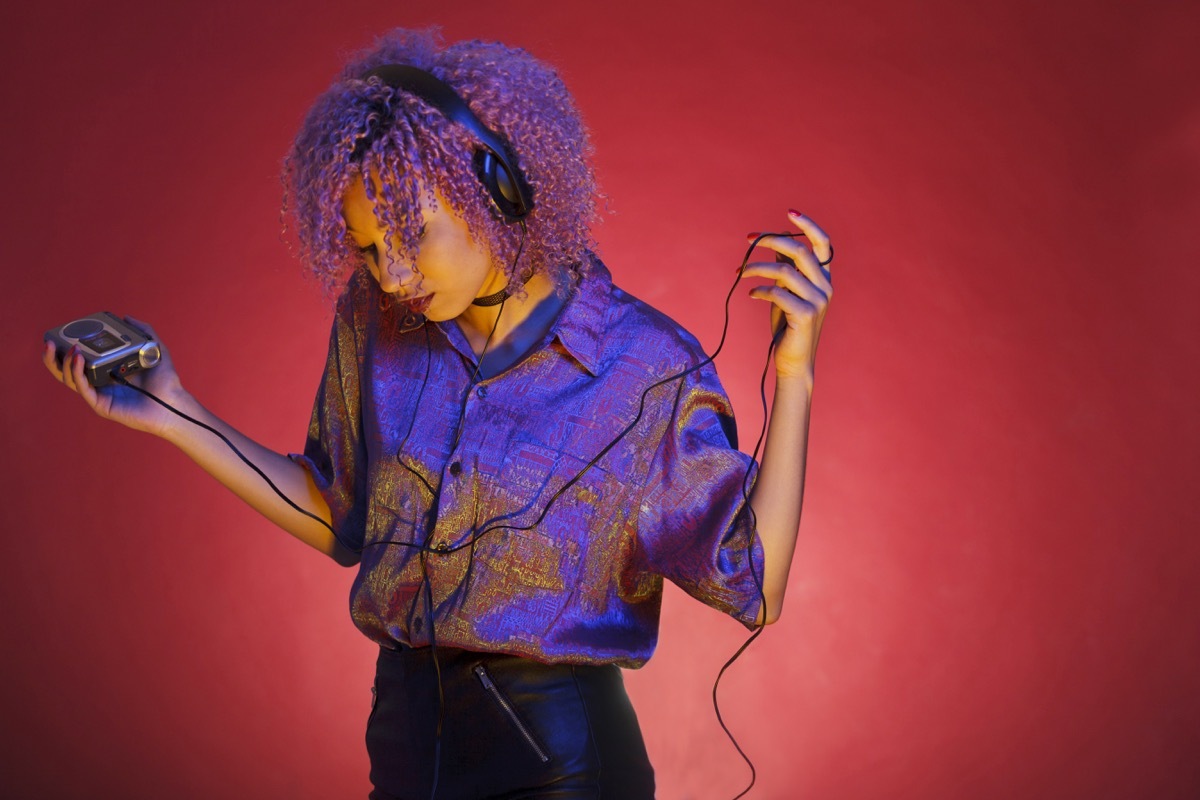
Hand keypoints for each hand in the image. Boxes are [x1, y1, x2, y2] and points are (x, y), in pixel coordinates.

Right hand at [43, 316, 186, 437]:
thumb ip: (143, 331)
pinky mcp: (101, 405)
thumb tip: (125, 317)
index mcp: (106, 370)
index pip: (78, 359)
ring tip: (71, 348)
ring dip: (65, 363)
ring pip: (70, 379)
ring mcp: (99, 394)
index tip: (61, 333)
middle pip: (65, 370)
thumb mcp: (154, 348)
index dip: (65, 347)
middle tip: (49, 341)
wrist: (173, 402)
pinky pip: (83, 388)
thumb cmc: (165, 380)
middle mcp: (99, 382)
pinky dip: (77, 373)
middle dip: (52, 357)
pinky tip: (78, 359)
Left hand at [742, 210, 832, 382]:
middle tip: (749, 240)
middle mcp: (826, 287)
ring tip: (741, 273)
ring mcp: (818, 301)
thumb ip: (785, 267)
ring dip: (757, 268)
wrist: (793, 360)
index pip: (823, 244)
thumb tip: (773, 240)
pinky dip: (759, 290)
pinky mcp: (805, 315)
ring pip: (784, 271)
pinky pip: (777, 293)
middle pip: (799, 251)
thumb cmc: (787, 324)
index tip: (790, 212)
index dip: (808, 226)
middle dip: (771, 241)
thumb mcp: (786, 291)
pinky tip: (751, 294)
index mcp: (824, 278)